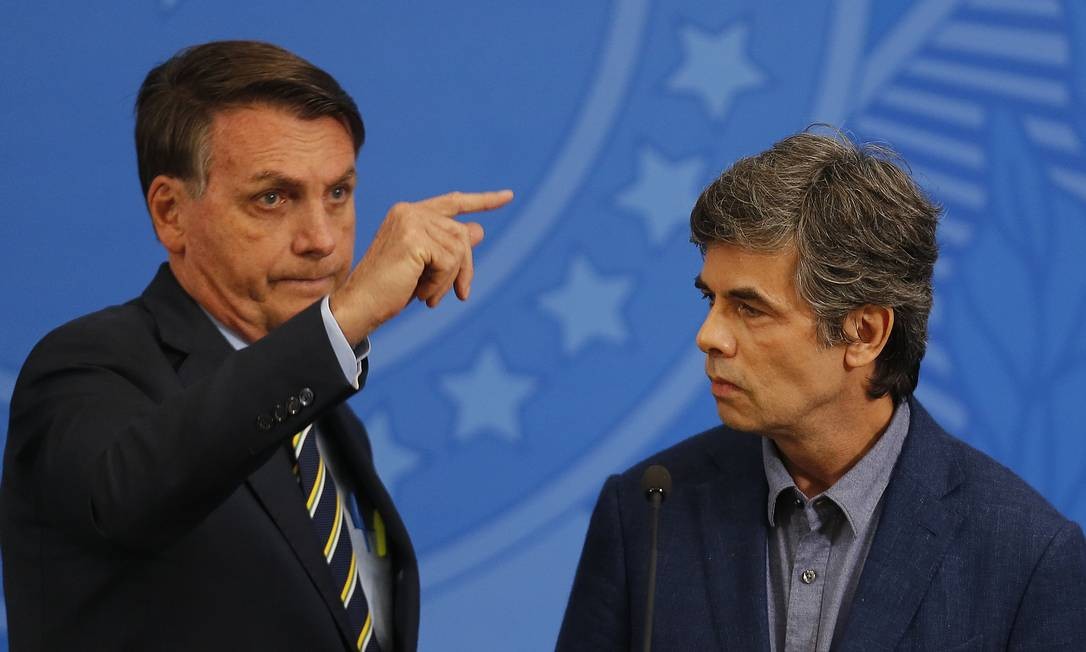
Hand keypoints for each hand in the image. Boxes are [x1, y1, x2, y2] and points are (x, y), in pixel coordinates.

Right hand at [330, 190, 513, 344]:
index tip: (508, 196)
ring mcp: (411, 222)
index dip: (482, 201)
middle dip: (465, 268)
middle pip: (462, 234)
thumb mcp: (426, 266)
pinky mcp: (414, 238)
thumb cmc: (390, 288)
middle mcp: (410, 211)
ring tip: (429, 295)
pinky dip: (441, 283)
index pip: (454, 202)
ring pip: (459, 248)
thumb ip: (449, 245)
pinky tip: (422, 293)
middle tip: (460, 294)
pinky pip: (450, 262)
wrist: (361, 304)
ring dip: (449, 279)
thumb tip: (479, 229)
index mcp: (409, 213)